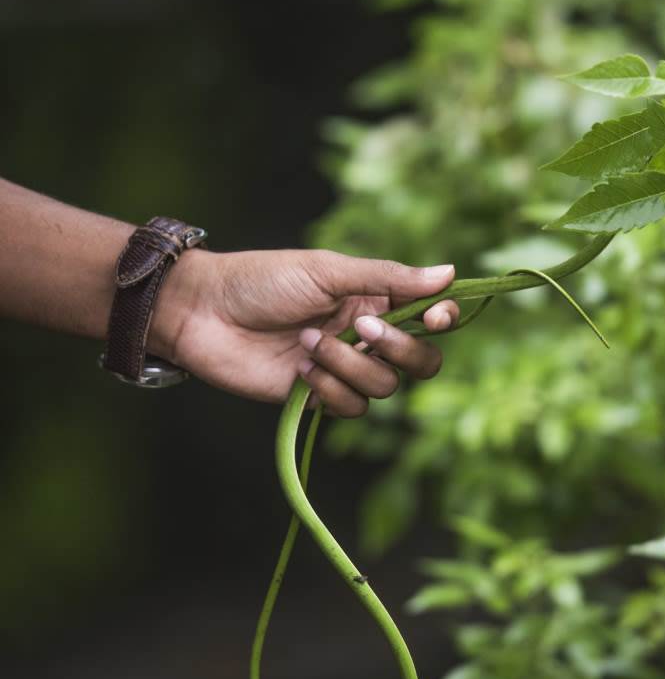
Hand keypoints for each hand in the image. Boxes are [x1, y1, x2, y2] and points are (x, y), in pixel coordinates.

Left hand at [153, 248, 458, 416]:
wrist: (202, 313)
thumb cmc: (262, 280)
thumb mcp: (328, 271)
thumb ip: (389, 277)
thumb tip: (449, 272)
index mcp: (374, 299)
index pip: (429, 316)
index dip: (441, 320)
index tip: (435, 318)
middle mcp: (366, 336)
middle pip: (420, 361)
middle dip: (401, 350)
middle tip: (361, 329)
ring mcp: (344, 368)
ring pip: (384, 386)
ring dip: (348, 365)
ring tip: (306, 342)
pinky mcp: (319, 397)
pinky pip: (352, 407)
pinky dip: (330, 389)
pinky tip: (300, 369)